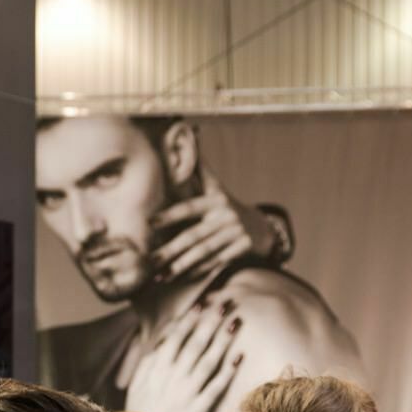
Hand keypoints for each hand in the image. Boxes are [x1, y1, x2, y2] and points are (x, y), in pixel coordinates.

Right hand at [124, 296, 241, 411]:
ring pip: (208, 361)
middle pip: (195, 344)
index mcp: (157, 369)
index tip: (203, 304)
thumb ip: (150, 359)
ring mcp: (187, 393)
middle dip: (210, 322)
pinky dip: (227, 371)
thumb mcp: (138, 382)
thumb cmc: (141, 411)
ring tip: (235, 322)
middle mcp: (173, 378)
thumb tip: (165, 338)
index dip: (190, 319)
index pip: (176, 337)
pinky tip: (238, 356)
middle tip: (225, 304)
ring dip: (222, 340)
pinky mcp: (198, 410)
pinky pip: (216, 387)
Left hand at [148, 167, 277, 282]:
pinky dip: (198, 271)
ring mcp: (235, 234)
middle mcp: (226, 217)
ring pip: (204, 252)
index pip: (189, 208)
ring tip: (161, 276)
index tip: (150, 223)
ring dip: (181, 266)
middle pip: (194, 236)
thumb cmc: (228, 206)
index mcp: (215, 200)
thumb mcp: (216, 187)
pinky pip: (216, 262)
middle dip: (170, 250)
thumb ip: (199, 168)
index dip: (170, 215)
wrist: (261, 227)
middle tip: (150, 261)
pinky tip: (182, 278)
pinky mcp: (242, 249)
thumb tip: (190, 133)